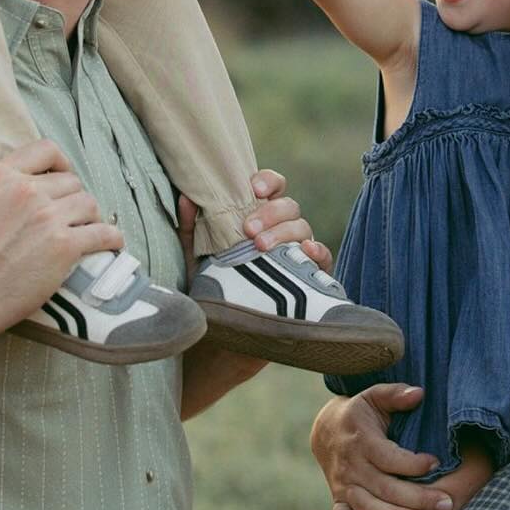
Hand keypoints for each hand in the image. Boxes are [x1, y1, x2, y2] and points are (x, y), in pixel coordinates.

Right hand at [0, 141, 122, 339]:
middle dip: (72, 197)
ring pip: (89, 203)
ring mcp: (49, 217)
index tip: (63, 175)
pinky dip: (111, 237)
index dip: (60, 163)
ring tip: (87, 228)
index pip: (46, 150)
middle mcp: (28, 191)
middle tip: (70, 214)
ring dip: (90, 216)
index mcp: (2, 176)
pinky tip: (112, 242)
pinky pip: (103, 234)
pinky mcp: (65, 245)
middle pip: (71, 181)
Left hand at [176, 168, 328, 285]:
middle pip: (289, 205)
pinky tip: (306, 251)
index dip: (268, 181)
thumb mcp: (197, 256)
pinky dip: (318, 250)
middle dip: (271, 213)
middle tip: (249, 230)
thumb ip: (192, 228)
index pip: (273, 188)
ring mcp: (298, 250)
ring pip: (303, 228)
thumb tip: (186, 199)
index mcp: (260, 217)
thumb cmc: (214, 284)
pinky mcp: (311, 274)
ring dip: (284, 232)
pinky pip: (323, 256)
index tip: (253, 189)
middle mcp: (282, 229)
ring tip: (261, 246)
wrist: (225, 328)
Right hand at [310, 386, 456, 509]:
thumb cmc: (360, 413)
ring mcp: (345, 484)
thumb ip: (396, 395)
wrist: (326, 431)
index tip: (436, 463)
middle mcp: (352, 465)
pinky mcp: (339, 498)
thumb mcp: (375, 396)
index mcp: (363, 440)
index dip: (412, 462)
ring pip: (367, 506)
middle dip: (416, 497)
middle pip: (385, 486)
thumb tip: (419, 394)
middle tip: (445, 504)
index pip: (389, 456)